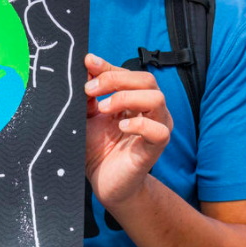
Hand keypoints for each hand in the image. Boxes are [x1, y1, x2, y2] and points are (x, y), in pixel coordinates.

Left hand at [84, 54, 171, 210]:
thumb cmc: (99, 148)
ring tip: (103, 108)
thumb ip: (89, 94)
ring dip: (126, 98)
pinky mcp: (155, 149)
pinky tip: (121, 127)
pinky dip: (139, 124)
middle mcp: (150, 111)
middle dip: (116, 79)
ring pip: (156, 99)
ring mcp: (155, 129)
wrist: (103, 182)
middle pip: (147, 80)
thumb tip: (86, 64)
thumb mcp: (88, 116)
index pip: (129, 74)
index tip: (88, 64)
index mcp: (135, 100)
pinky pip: (159, 131)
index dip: (108, 67)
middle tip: (90, 89)